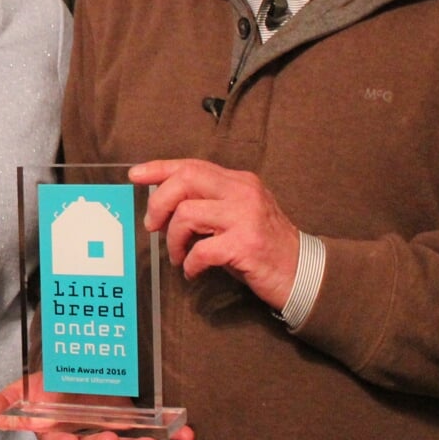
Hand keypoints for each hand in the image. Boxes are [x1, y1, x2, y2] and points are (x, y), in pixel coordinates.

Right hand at [0, 378, 189, 439]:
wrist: (76, 378)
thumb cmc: (48, 388)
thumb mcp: (25, 390)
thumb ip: (7, 402)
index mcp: (58, 430)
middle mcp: (85, 436)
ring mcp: (111, 433)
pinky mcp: (133, 427)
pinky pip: (154, 435)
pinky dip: (172, 436)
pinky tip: (188, 436)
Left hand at [132, 158, 300, 310]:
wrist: (303, 273)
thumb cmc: (262, 248)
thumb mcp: (236, 217)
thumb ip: (206, 206)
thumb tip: (163, 210)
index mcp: (239, 181)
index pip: (192, 165)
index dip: (159, 168)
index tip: (135, 175)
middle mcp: (243, 192)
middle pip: (185, 180)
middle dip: (159, 203)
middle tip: (153, 227)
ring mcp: (246, 216)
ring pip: (187, 214)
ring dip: (173, 239)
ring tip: (178, 256)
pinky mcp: (246, 244)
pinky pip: (201, 250)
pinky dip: (190, 263)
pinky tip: (193, 271)